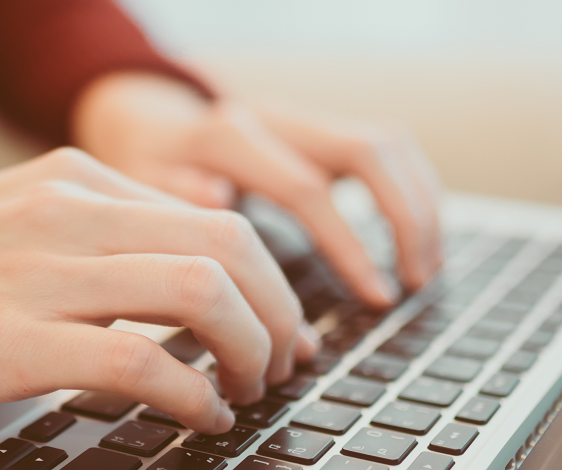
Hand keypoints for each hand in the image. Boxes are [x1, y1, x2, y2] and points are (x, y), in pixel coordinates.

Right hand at [0, 149, 316, 467]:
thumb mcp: (9, 226)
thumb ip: (90, 240)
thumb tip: (178, 285)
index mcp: (71, 179)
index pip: (214, 216)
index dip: (268, 280)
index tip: (278, 325)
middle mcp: (66, 210)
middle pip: (230, 247)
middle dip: (279, 312)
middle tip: (283, 362)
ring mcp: (38, 271)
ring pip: (203, 292)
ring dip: (250, 350)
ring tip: (250, 388)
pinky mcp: (10, 338)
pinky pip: (144, 361)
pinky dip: (194, 392)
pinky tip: (200, 413)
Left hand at [75, 72, 444, 305]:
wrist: (143, 123)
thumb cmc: (139, 172)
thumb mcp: (135, 190)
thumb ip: (172, 198)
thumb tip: (216, 203)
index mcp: (227, 136)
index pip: (308, 188)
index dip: (349, 247)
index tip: (377, 298)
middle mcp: (274, 117)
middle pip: (367, 151)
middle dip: (406, 219)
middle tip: (418, 283)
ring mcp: (301, 118)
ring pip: (388, 143)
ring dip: (421, 205)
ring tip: (427, 268)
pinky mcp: (319, 129)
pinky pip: (386, 149)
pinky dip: (413, 192)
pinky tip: (420, 238)